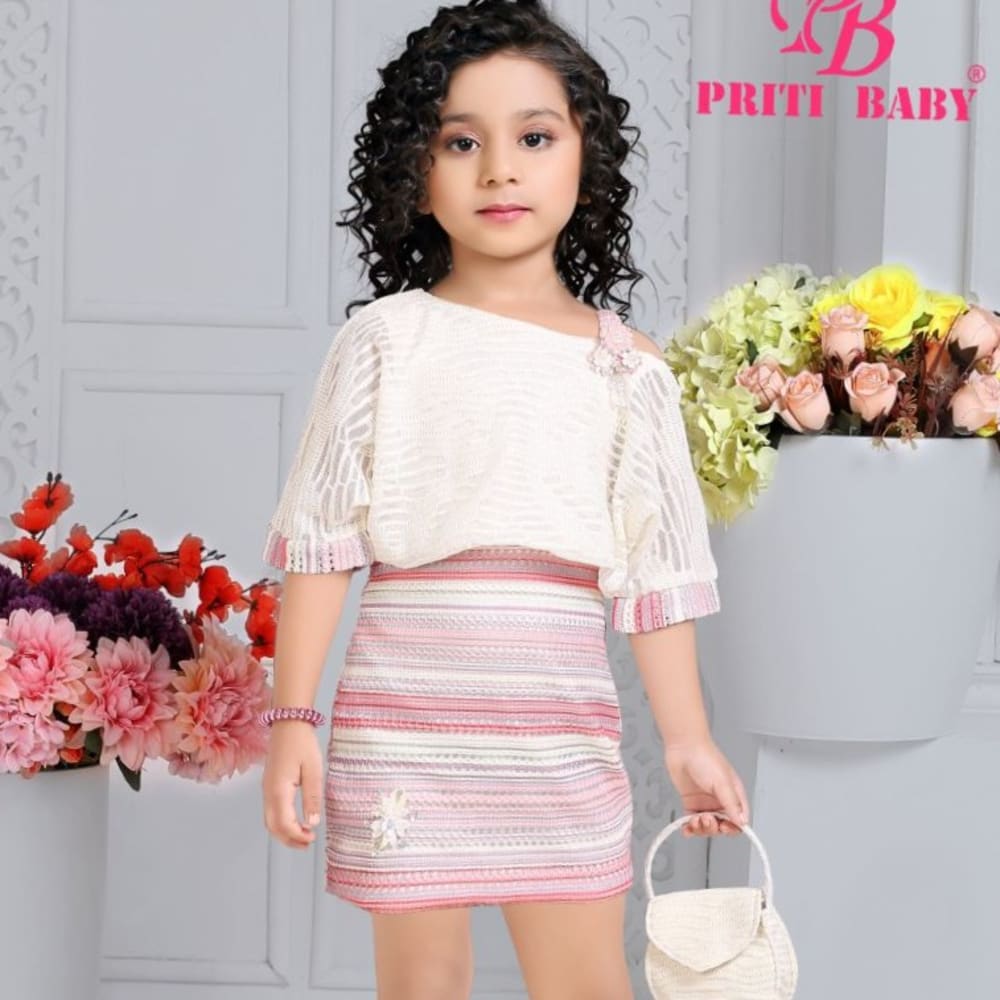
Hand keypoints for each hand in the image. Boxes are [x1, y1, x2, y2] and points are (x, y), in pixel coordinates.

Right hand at [261, 721, 324, 848]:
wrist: (288, 724)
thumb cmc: (302, 744)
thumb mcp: (313, 771)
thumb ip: (312, 798)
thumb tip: (312, 823)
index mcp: (278, 790)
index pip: (284, 824)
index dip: (297, 836)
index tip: (312, 838)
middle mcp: (268, 793)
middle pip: (273, 827)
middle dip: (289, 840)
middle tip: (307, 844)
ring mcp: (266, 789)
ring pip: (269, 820)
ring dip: (284, 832)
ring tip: (302, 836)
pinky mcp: (269, 785)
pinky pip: (270, 811)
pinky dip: (280, 822)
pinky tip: (294, 821)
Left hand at [663, 737, 749, 837]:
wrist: (682, 747)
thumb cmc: (704, 757)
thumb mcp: (722, 782)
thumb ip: (731, 803)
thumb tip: (741, 822)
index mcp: (733, 794)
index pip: (739, 818)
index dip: (734, 827)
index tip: (725, 828)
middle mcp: (720, 800)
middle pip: (722, 825)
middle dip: (714, 828)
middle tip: (707, 819)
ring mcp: (705, 802)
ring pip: (707, 826)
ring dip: (701, 828)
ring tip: (695, 820)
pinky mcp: (691, 802)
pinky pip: (691, 821)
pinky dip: (689, 827)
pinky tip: (686, 828)